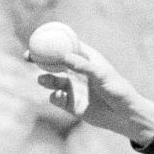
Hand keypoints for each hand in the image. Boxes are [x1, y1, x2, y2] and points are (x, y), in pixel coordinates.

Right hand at [29, 41, 153, 144]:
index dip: (51, 42)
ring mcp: (73, 88)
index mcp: (86, 60)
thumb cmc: (117, 90)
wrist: (125, 115)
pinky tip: (59, 96)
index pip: (65, 46)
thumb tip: (63, 56)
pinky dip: (53, 96)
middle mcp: (77, 72)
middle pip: (53, 63)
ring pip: (51, 80)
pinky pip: (56, 98)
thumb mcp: (101, 75)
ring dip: (44, 79)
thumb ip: (82, 65)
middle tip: (28, 57)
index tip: (38, 38)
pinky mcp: (71, 104)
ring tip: (44, 80)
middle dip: (39, 59)